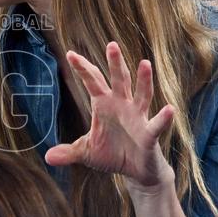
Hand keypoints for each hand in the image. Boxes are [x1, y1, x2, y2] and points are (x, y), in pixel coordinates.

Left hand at [45, 42, 174, 196]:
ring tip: (145, 64)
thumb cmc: (113, 155)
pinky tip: (169, 109)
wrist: (136, 172)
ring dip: (143, 80)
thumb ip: (68, 152)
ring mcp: (138, 118)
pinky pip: (156, 125)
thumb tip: (47, 157)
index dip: (83, 69)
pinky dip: (163, 118)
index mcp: (104, 105)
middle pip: (118, 80)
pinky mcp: (149, 134)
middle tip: (111, 44)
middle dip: (115, 63)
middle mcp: (122, 106)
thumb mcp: (86, 153)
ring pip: (141, 95)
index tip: (70, 54)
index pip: (93, 82)